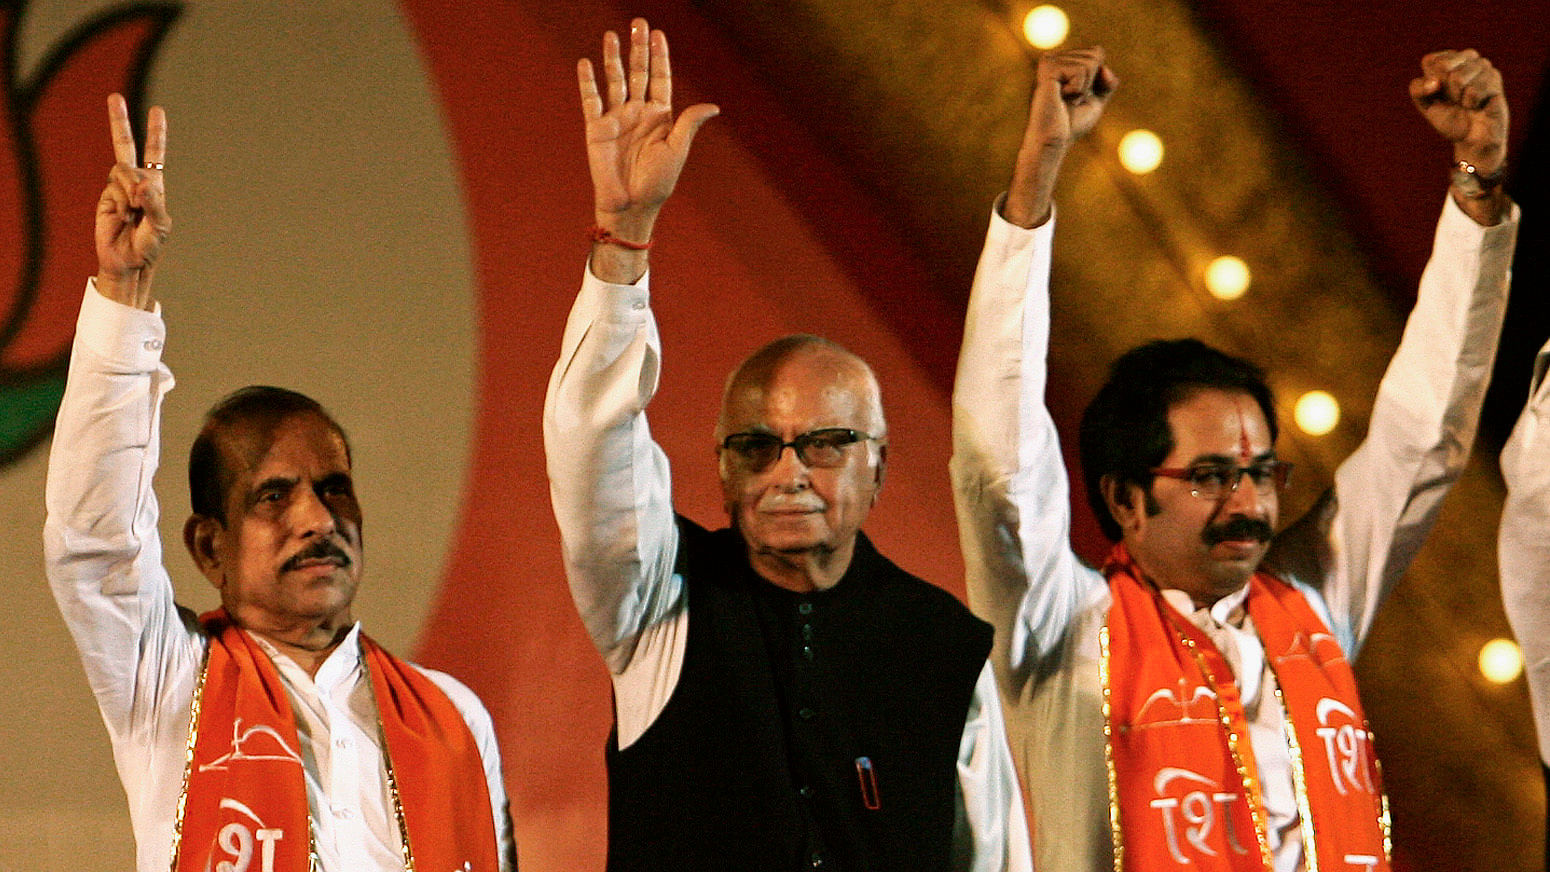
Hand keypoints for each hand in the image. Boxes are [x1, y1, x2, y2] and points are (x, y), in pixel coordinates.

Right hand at [95, 93, 169, 310]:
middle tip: (115, 97)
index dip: (156, 133)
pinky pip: (115, 186)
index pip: (155, 155)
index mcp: (155, 186)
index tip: (157, 111)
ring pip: (124, 171)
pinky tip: (124, 215)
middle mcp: (135, 182)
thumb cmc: (149, 245)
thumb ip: (153, 201)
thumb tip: (143, 181)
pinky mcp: (106, 195)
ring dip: (132, 189)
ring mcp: (118, 187)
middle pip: (126, 147)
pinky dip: (123, 199)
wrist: (127, 260)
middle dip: (120, 122)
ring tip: (135, 212)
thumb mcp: (160, 224)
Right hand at [579, 19, 717, 247]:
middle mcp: (638, 112)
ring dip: (613, 58)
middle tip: (638, 23)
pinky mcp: (596, 129)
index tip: (658, 34)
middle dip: (638, 48)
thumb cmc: (657, 183)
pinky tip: (586, 63)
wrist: (631, 205)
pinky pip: (591, 100)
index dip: (659, 56)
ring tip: (612, 35)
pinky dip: (588, 82)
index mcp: (660, 116)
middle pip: (638, 72)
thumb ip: (689, 124)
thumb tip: (713, 106)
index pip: (660, 78)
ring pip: (615, 80)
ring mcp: (616, 118)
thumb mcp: (676, 150)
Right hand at [1004, 47, 1116, 227]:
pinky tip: (1062, 101)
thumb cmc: (1068, 132)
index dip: (1100, 78)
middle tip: (1072, 104)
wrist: (1051, 148)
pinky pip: (1084, 69)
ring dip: (1086, 88)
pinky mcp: (1046, 72)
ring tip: (1065, 104)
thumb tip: (1106, 65)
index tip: (1078, 101)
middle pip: (1097, 53)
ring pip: (1092, 59)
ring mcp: (1047, 64)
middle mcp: (1051, 62)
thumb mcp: (1094, 103)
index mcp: (1060, 68)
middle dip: (1095, 81)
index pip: (1097, 54)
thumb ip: (1104, 81)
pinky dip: (1080, 89)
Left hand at [1410, 49, 1507, 172]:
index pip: (1430, 61)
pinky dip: (1471, 103)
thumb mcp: (1425, 104)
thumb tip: (1435, 82)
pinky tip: (1477, 105)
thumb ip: (1418, 89)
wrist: (1470, 138)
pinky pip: (1473, 90)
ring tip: (1467, 103)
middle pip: (1444, 66)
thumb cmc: (1448, 117)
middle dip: (1444, 90)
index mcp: (1448, 59)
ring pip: (1459, 77)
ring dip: (1458, 98)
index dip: (1429, 84)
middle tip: (1454, 100)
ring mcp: (1483, 65)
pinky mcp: (1495, 77)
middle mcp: (1468, 57)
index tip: (1439, 94)